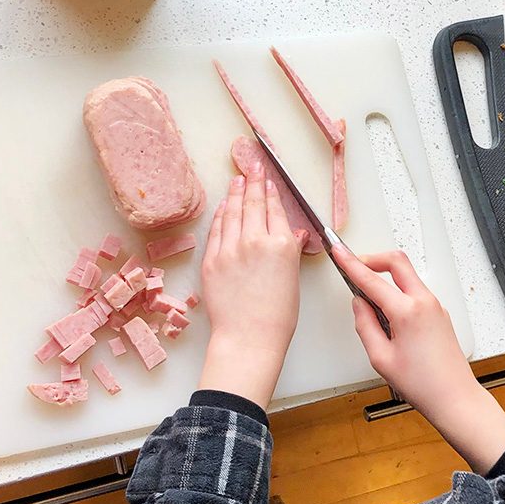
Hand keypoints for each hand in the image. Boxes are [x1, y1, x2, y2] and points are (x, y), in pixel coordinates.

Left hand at [198, 164, 306, 407]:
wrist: (249, 337)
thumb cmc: (278, 316)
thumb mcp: (292, 278)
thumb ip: (290, 250)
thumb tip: (292, 234)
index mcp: (282, 244)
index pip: (274, 208)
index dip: (270, 190)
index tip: (267, 178)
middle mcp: (256, 241)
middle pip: (253, 203)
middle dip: (252, 181)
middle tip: (251, 166)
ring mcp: (231, 249)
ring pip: (232, 212)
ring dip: (234, 193)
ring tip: (235, 179)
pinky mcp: (212, 260)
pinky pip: (216, 230)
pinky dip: (220, 215)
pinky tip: (222, 207)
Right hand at [333, 248, 504, 473]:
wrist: (455, 398)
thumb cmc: (422, 384)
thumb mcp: (380, 358)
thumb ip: (365, 325)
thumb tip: (359, 304)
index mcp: (408, 312)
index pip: (372, 279)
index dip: (351, 264)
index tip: (339, 252)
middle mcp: (425, 302)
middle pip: (397, 262)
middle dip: (374, 258)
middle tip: (355, 266)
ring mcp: (435, 306)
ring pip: (408, 276)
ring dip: (387, 278)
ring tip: (369, 300)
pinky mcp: (439, 314)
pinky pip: (415, 293)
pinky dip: (399, 293)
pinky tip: (388, 314)